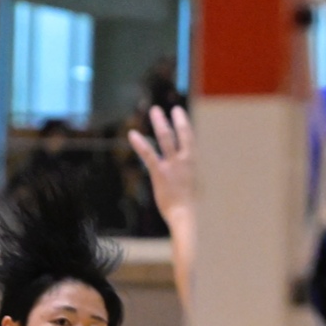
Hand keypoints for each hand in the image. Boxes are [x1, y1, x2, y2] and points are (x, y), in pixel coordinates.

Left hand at [128, 105, 195, 229]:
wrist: (186, 217)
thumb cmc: (190, 208)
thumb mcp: (193, 189)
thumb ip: (188, 177)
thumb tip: (186, 175)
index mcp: (194, 164)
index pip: (190, 139)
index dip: (185, 125)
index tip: (179, 114)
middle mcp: (185, 161)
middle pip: (182, 134)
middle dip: (177, 120)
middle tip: (174, 108)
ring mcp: (172, 165)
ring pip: (166, 138)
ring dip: (160, 123)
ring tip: (155, 110)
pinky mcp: (160, 173)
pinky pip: (149, 154)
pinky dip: (140, 144)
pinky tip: (132, 134)